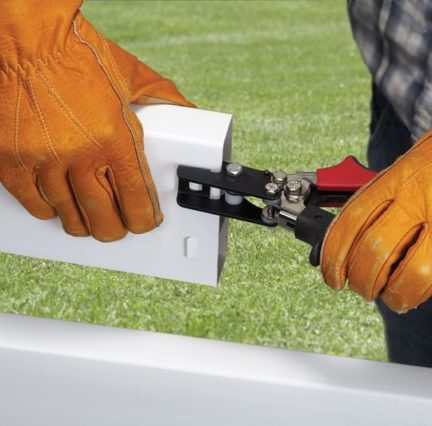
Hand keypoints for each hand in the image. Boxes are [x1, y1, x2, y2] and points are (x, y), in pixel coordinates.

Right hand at [0, 1, 192, 240]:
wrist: (27, 38)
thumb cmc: (80, 54)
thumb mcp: (132, 77)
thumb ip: (163, 99)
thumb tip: (190, 111)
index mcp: (116, 138)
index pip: (137, 200)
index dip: (143, 219)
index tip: (145, 222)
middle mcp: (81, 154)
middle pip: (102, 217)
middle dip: (114, 230)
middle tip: (117, 229)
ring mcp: (43, 159)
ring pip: (67, 213)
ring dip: (81, 222)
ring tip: (88, 219)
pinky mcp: (10, 159)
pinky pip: (33, 202)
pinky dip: (47, 209)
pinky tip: (57, 205)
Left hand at [321, 60, 431, 327]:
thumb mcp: (416, 155)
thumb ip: (392, 189)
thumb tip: (368, 224)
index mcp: (399, 179)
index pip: (349, 225)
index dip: (334, 259)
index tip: (334, 276)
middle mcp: (421, 202)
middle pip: (372, 256)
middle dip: (362, 283)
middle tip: (367, 289)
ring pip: (410, 279)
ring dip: (398, 298)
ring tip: (400, 297)